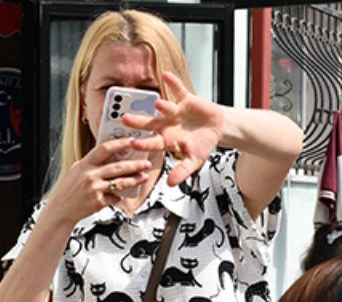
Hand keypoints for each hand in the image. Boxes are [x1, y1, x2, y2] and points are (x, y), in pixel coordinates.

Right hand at [37, 137, 151, 227]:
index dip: (120, 143)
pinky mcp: (98, 202)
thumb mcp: (76, 171)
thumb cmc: (68, 190)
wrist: (61, 210)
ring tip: (143, 177)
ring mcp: (95, 189)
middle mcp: (90, 175)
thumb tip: (109, 154)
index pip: (105, 149)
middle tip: (145, 163)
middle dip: (135, 164)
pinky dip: (120, 196)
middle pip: (118, 166)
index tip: (132, 141)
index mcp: (84, 164)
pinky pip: (115, 197)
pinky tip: (125, 194)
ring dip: (135, 179)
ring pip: (120, 182)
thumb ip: (91, 163)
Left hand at [124, 71, 224, 186]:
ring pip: (165, 108)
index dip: (143, 143)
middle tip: (124, 119)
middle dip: (138, 122)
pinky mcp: (185, 99)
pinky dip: (172, 83)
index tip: (132, 144)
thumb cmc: (202, 144)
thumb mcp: (194, 161)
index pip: (152, 142)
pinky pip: (177, 90)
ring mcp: (175, 112)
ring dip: (162, 106)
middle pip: (150, 123)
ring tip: (158, 104)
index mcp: (167, 140)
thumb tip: (170, 184)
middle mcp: (167, 125)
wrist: (217, 129)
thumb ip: (182, 172)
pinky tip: (165, 75)